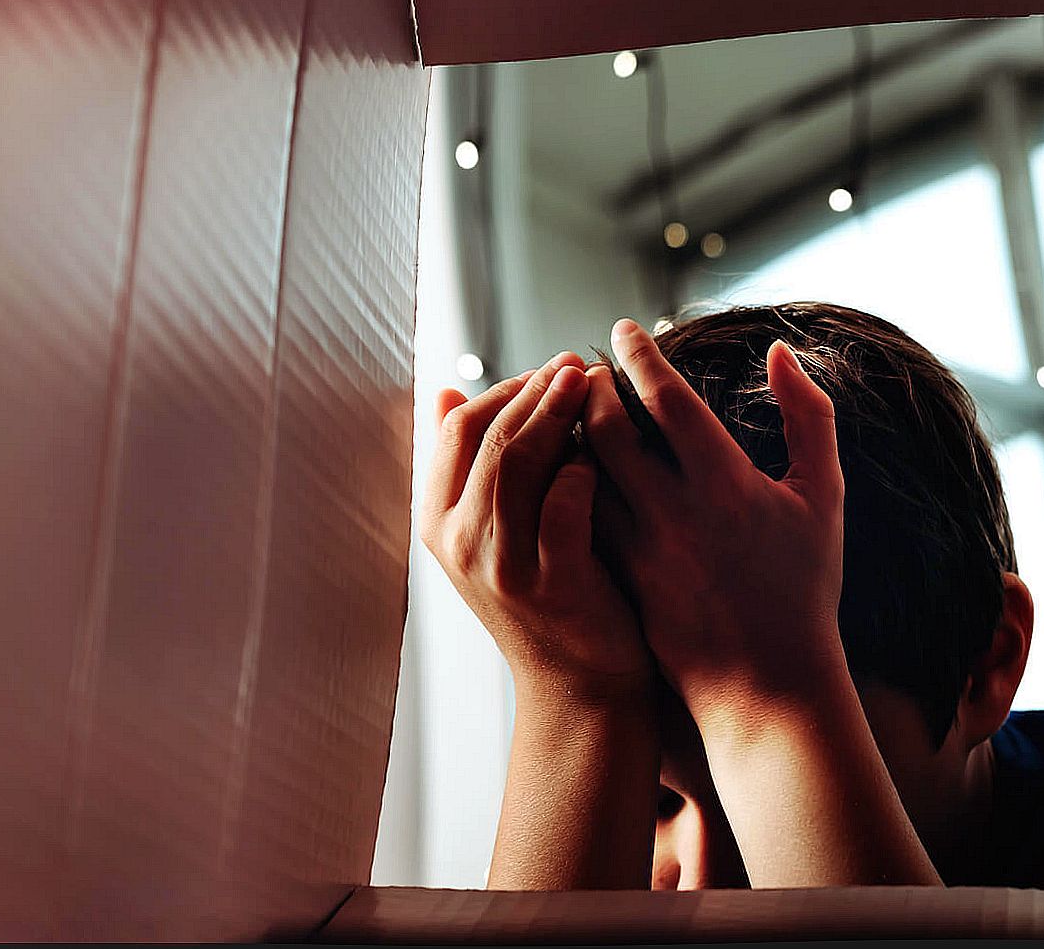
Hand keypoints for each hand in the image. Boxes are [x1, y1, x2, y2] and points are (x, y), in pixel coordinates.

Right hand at [420, 352, 651, 700]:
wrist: (581, 682)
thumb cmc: (550, 592)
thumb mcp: (498, 529)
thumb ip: (476, 466)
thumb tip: (447, 391)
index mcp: (438, 523)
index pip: (456, 428)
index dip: (503, 387)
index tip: (547, 367)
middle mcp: (458, 544)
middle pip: (488, 438)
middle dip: (534, 389)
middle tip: (575, 360)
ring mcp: (501, 567)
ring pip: (518, 465)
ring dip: (557, 414)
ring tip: (591, 382)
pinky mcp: (551, 585)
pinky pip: (562, 507)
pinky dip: (582, 470)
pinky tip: (605, 453)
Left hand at [581, 319, 846, 726]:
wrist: (769, 682)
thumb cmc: (804, 586)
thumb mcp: (823, 497)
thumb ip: (810, 417)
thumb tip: (780, 352)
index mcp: (726, 483)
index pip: (666, 397)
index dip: (639, 355)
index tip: (623, 329)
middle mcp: (675, 512)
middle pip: (607, 428)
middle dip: (591, 388)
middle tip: (589, 370)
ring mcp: (640, 551)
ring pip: (582, 472)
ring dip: (572, 434)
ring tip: (574, 413)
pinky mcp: (619, 580)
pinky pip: (579, 518)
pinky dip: (569, 485)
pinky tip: (572, 469)